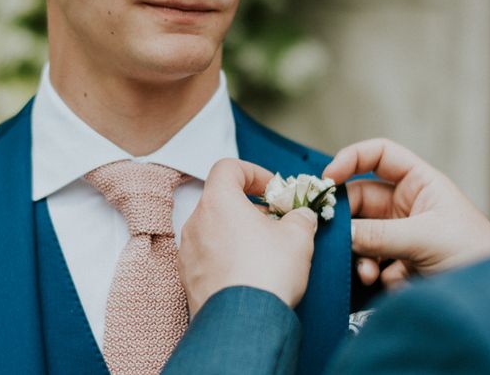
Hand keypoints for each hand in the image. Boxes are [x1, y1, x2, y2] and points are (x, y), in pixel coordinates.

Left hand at [178, 158, 317, 314]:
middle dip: (249, 207)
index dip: (253, 172)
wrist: (244, 323)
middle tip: (274, 222)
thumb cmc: (266, 273)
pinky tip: (248, 272)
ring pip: (213, 227)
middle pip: (221, 199)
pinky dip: (225, 255)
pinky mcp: (188, 276)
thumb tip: (301, 216)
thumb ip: (300, 216)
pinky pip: (207, 254)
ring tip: (263, 250)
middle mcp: (196, 221)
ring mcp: (188, 250)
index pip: (228, 167)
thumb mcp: (298, 236)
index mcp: (218, 201)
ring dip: (237, 231)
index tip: (272, 189)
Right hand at [323, 138, 489, 287]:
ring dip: (358, 251)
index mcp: (419, 183)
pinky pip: (370, 261)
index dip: (350, 159)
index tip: (327, 178)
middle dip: (347, 218)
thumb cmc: (477, 256)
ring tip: (367, 272)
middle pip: (360, 199)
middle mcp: (407, 205)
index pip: (378, 155)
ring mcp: (401, 235)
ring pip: (361, 233)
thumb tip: (337, 232)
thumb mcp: (425, 238)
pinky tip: (383, 283)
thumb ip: (378, 234)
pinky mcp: (398, 264)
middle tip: (330, 233)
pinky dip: (370, 272)